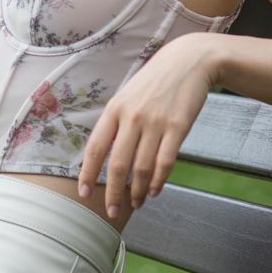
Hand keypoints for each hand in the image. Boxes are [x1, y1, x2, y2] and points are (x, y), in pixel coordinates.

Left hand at [77, 33, 225, 217]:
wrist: (187, 61)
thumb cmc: (155, 81)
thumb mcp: (128, 96)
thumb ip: (116, 122)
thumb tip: (105, 153)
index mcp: (115, 109)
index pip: (95, 147)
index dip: (87, 173)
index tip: (84, 193)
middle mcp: (132, 117)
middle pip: (117, 164)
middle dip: (112, 192)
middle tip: (111, 211)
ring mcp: (155, 122)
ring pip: (141, 167)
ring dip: (137, 191)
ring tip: (136, 203)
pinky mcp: (177, 127)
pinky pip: (165, 161)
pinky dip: (158, 180)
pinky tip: (155, 190)